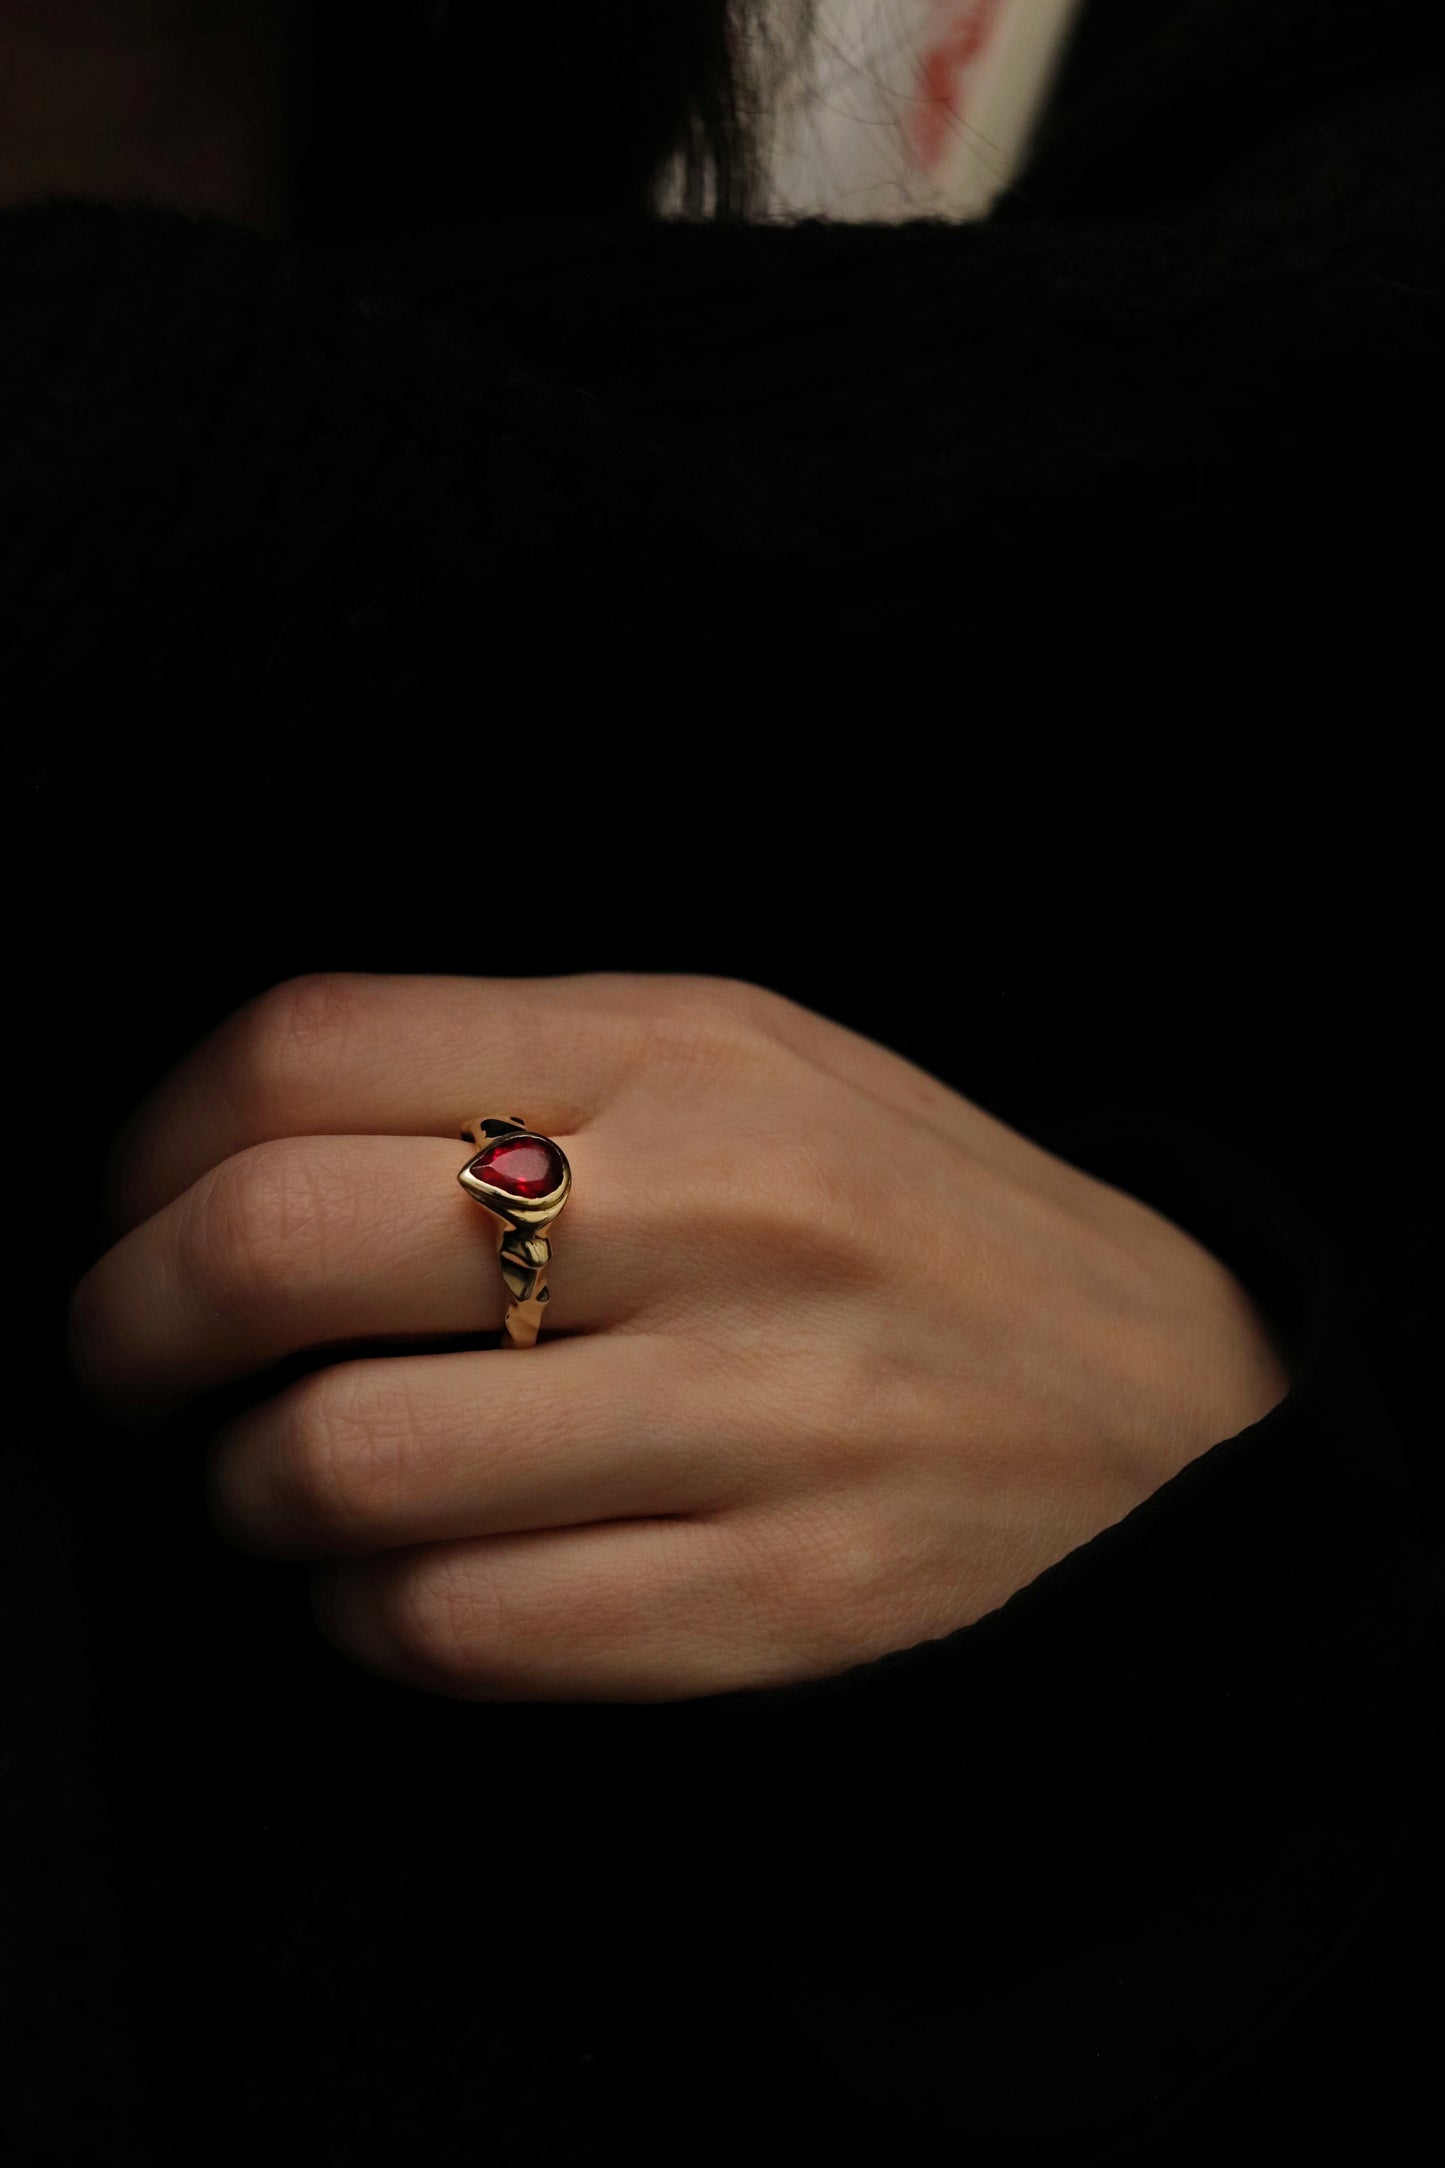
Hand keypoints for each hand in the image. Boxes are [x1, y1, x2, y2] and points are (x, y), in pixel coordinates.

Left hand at [69, 972, 1291, 1702]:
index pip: (300, 1050)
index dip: (146, 1149)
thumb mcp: (745, 1063)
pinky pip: (460, 1628)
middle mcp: (718, 1209)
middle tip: (131, 1369)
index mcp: (684, 1045)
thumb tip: (230, 1145)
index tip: (128, 1216)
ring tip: (290, 1484)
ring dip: (251, 1497)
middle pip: (274, 1246)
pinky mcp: (787, 1598)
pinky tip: (404, 1582)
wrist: (1163, 1401)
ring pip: (341, 1466)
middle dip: (128, 1330)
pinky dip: (367, 1618)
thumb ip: (514, 1072)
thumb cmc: (903, 1220)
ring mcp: (761, 1413)